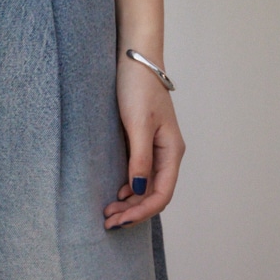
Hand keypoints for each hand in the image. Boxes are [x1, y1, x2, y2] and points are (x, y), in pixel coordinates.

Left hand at [103, 50, 184, 229]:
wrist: (135, 58)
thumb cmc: (138, 87)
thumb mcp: (138, 123)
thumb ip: (139, 158)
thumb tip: (136, 189)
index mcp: (172, 151)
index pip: (161, 194)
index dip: (141, 211)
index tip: (119, 219)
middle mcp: (167, 153)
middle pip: (154, 193)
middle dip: (133, 210)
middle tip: (108, 221)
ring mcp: (156, 147)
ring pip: (146, 184)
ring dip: (129, 201)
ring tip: (109, 211)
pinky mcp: (144, 139)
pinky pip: (140, 171)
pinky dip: (128, 185)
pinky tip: (116, 191)